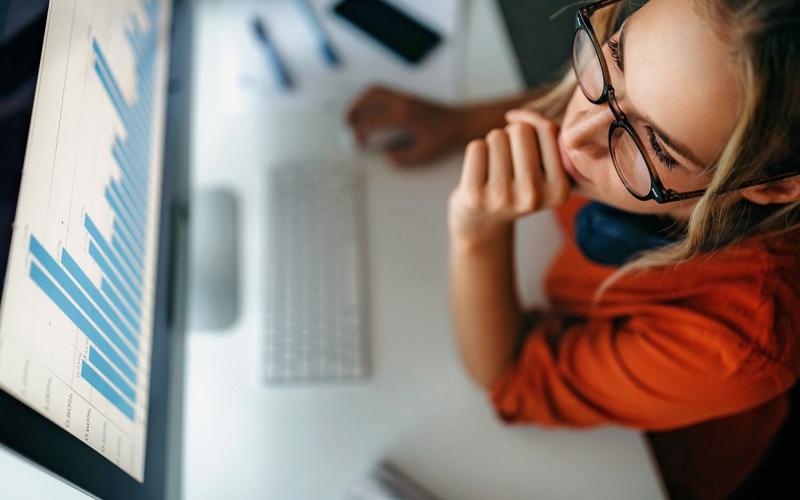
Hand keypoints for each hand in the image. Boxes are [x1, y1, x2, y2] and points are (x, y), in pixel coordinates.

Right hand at [347, 85, 463, 165]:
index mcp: (404, 116)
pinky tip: (370, 114)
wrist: (461, 122)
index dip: (359, 133)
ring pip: (375, 90)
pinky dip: (371, 100)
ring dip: (361, 101)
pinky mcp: (407, 97)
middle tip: (348, 124)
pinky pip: (384, 92)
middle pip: (369, 96)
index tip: (358, 144)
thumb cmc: (445, 138)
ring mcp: (405, 96)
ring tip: (355, 117)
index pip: (372, 121)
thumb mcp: (424, 154)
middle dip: (354, 109)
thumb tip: (386, 156)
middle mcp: (402, 102)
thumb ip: (403, 157)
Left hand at [448, 109, 569, 245]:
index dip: (533, 125)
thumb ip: (544, 135)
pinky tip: (478, 175)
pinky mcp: (474, 196)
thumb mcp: (543, 168)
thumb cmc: (515, 185)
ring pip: (497, 136)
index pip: (548, 130)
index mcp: (559, 190)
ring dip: (493, 146)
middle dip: (511, 137)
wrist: (482, 224)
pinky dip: (476, 154)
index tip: (527, 143)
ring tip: (494, 172)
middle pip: (520, 130)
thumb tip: (515, 115)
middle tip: (508, 164)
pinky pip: (476, 147)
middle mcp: (533, 197)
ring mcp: (502, 198)